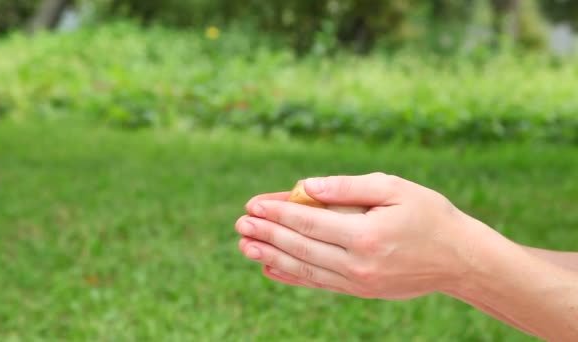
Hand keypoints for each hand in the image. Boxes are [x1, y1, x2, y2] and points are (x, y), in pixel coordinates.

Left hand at [236, 173, 485, 298]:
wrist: (460, 259)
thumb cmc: (430, 215)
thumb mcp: (393, 189)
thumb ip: (347, 187)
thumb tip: (306, 187)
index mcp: (365, 234)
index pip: (308, 223)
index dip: (277, 213)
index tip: (252, 205)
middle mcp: (357, 263)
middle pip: (300, 247)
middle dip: (267, 234)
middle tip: (240, 223)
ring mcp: (358, 282)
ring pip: (304, 268)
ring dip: (271, 256)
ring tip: (245, 246)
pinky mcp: (361, 290)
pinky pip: (318, 283)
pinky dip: (292, 276)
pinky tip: (271, 269)